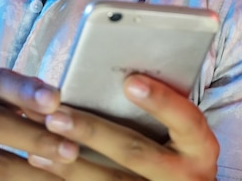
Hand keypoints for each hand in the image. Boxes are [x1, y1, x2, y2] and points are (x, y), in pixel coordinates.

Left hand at [29, 73, 218, 179]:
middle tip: (57, 114)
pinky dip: (66, 179)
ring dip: (69, 161)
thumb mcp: (181, 130)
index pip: (186, 119)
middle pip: (135, 152)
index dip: (160, 101)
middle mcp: (187, 176)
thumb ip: (161, 106)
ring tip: (40, 138)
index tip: (130, 81)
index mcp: (201, 147)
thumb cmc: (176, 146)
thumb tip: (118, 72)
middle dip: (93, 132)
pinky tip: (41, 164)